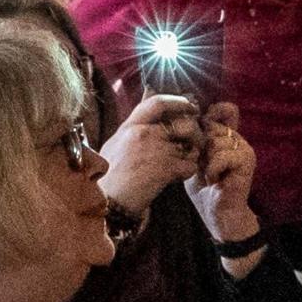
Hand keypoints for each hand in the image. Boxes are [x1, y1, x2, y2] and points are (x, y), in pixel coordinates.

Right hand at [100, 95, 203, 212]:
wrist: (105, 200)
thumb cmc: (107, 176)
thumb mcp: (115, 144)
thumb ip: (133, 128)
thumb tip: (147, 109)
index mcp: (130, 126)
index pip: (158, 103)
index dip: (179, 102)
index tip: (191, 106)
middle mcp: (144, 133)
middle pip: (184, 124)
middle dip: (196, 133)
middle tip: (195, 142)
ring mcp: (157, 150)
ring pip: (191, 146)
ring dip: (193, 154)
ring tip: (184, 161)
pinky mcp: (166, 168)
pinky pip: (190, 166)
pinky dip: (187, 172)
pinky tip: (176, 177)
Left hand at [188, 114, 260, 244]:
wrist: (219, 213)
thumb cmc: (204, 188)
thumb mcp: (193, 158)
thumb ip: (193, 140)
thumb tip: (183, 118)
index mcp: (226, 137)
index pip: (226, 110)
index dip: (212, 112)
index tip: (200, 126)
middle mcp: (237, 139)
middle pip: (213, 126)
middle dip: (201, 145)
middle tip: (202, 164)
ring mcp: (244, 149)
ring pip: (216, 141)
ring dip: (206, 160)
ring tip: (210, 174)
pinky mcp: (247, 161)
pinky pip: (223, 155)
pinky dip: (214, 169)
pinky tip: (216, 180)